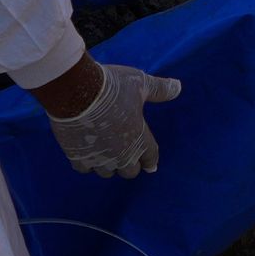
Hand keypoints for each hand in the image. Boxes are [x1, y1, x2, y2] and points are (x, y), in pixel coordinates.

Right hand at [46, 59, 177, 176]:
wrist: (75, 91)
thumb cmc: (111, 86)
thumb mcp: (140, 83)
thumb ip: (160, 89)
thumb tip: (179, 86)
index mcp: (139, 138)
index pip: (150, 157)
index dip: (150, 160)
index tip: (150, 166)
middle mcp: (120, 154)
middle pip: (129, 171)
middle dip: (129, 164)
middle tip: (126, 155)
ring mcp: (98, 157)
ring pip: (106, 172)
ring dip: (108, 164)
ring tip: (105, 153)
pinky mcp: (77, 156)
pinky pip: (85, 168)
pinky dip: (87, 162)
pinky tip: (86, 152)